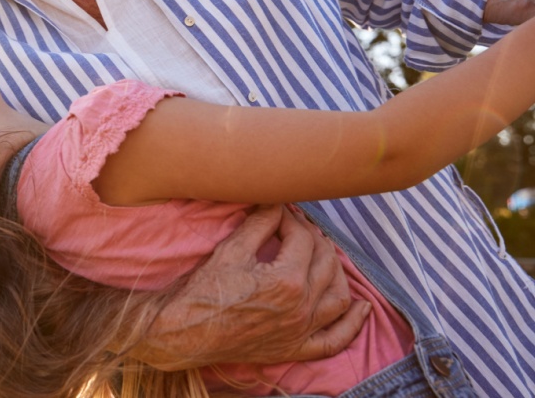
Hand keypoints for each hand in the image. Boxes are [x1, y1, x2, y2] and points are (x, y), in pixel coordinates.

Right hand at [130, 205, 370, 369]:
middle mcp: (302, 307)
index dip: (291, 219)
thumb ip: (259, 223)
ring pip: (338, 296)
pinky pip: (336, 339)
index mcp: (287, 280)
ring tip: (325, 254)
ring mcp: (302, 331)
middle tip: (298, 226)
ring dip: (338, 271)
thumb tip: (276, 202)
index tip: (278, 212)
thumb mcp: (231, 250)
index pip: (302, 238)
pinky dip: (353, 324)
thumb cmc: (205, 291)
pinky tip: (362, 307)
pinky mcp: (297, 348)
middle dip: (314, 237)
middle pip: (325, 262)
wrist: (188, 333)